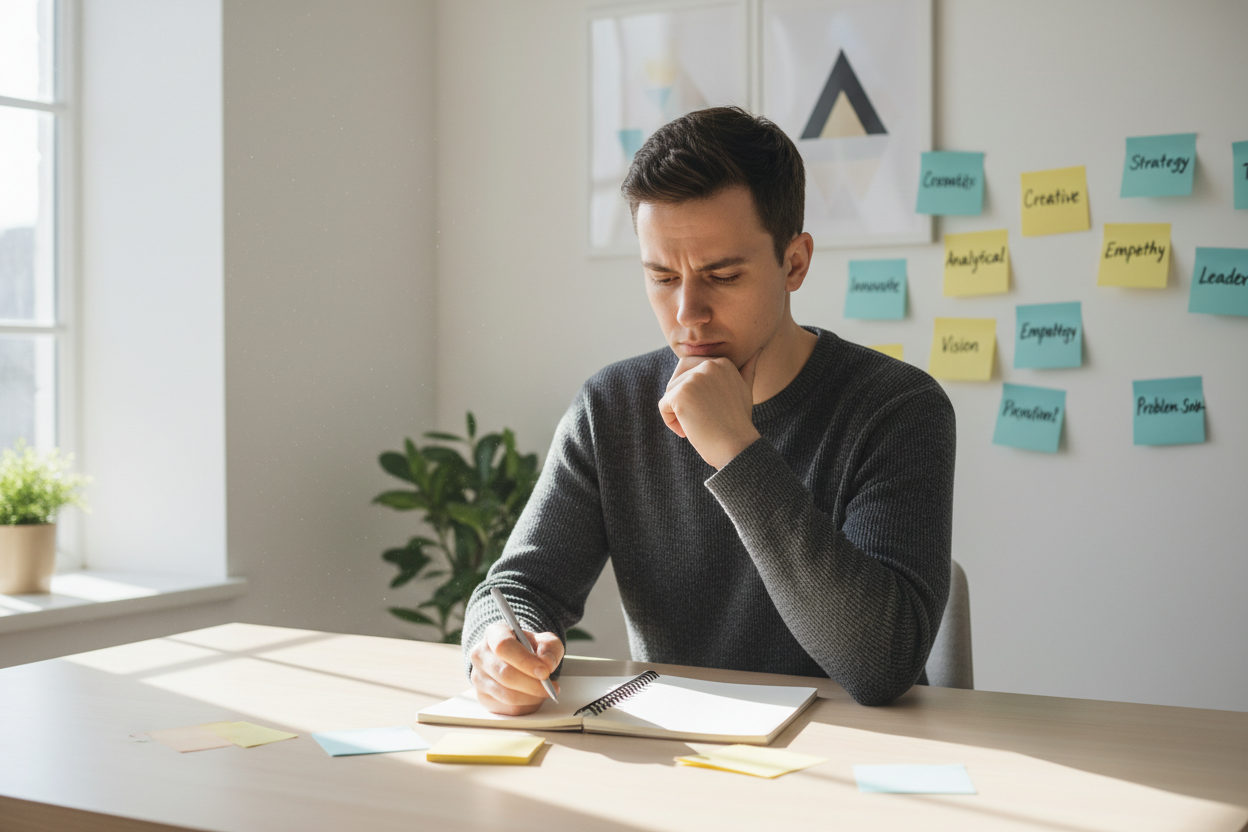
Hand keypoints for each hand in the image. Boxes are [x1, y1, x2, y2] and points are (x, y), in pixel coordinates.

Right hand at [469, 621, 563, 715]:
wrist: (517, 660)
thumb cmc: (530, 648)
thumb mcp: (545, 641)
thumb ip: (550, 648)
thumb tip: (547, 664)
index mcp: (494, 633)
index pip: (504, 646)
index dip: (525, 661)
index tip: (545, 672)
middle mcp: (480, 655)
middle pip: (505, 674)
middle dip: (532, 684)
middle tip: (551, 687)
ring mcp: (478, 678)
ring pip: (506, 695)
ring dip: (531, 697)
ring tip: (545, 692)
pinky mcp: (483, 697)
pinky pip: (507, 708)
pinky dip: (526, 706)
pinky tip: (534, 697)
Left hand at [658, 350, 761, 468]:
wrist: (737, 447)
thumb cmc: (739, 424)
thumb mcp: (745, 391)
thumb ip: (746, 370)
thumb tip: (757, 351)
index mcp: (722, 362)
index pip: (691, 369)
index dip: (694, 393)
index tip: (709, 410)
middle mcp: (709, 365)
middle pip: (677, 379)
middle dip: (681, 398)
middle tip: (699, 418)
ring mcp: (694, 379)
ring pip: (670, 393)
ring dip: (678, 412)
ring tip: (698, 425)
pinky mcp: (681, 394)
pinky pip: (664, 406)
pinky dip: (671, 422)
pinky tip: (688, 432)